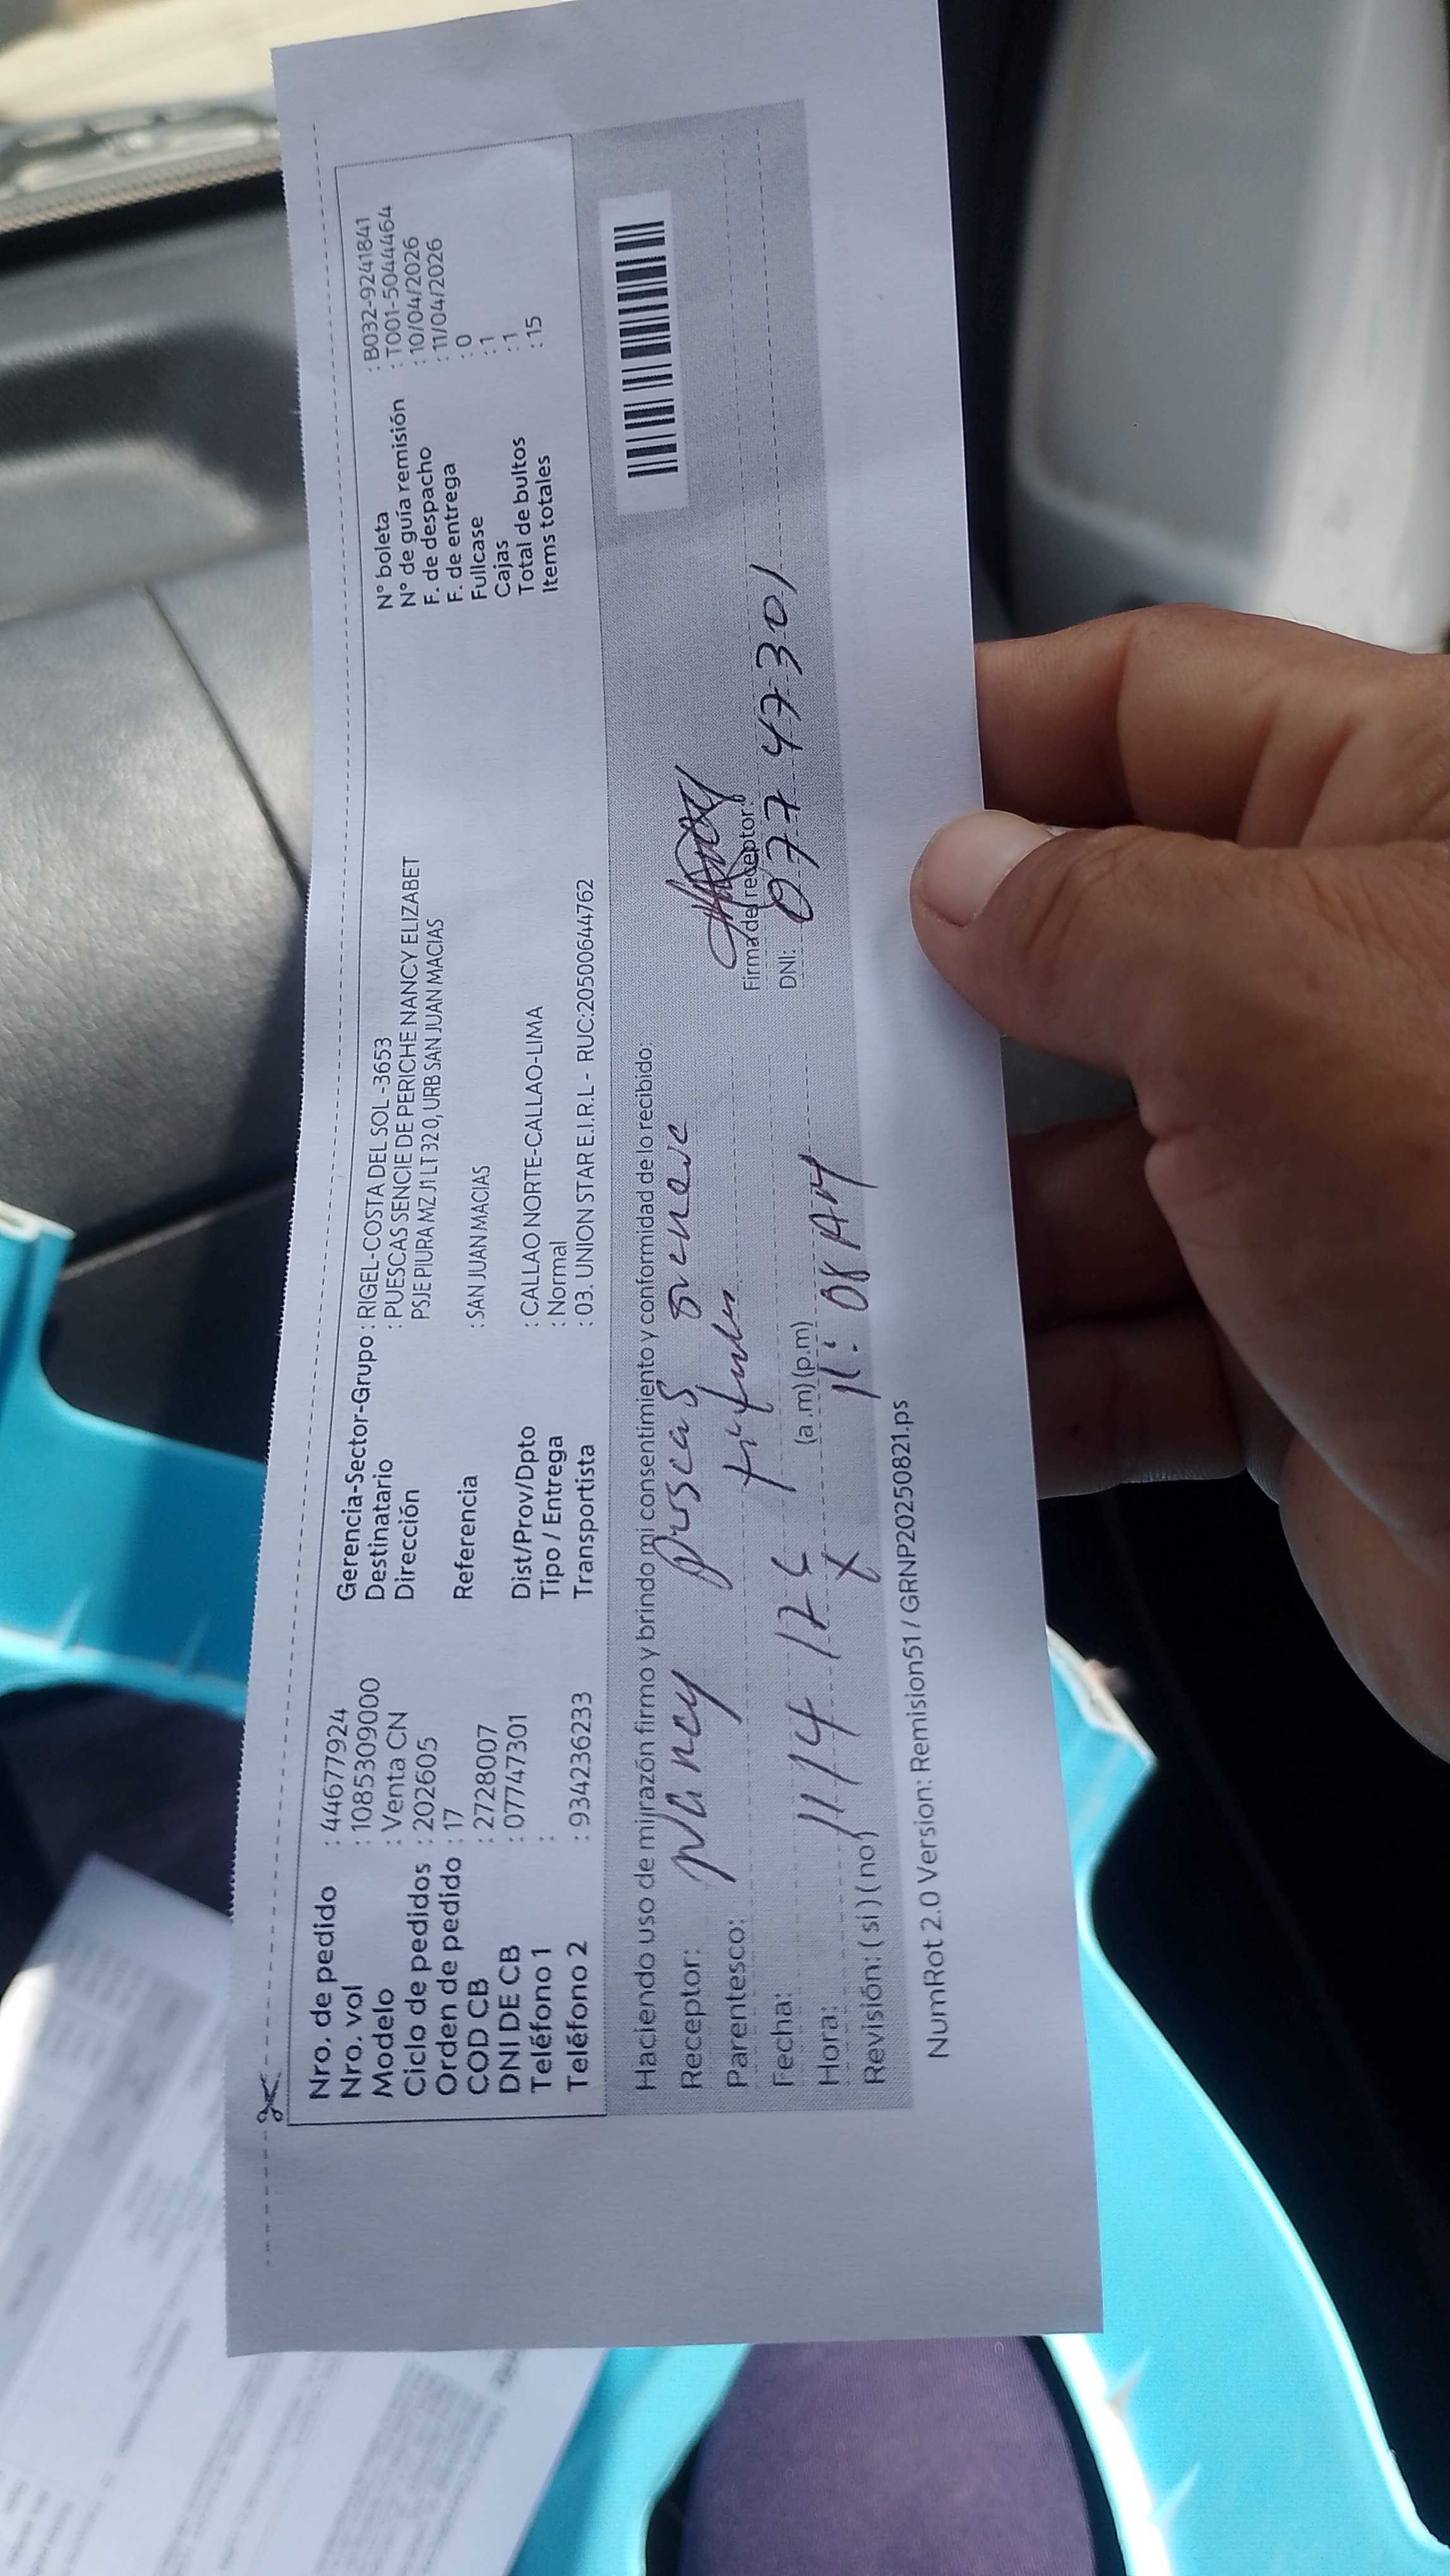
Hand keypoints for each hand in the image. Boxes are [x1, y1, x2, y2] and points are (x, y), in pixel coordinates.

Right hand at [911, 606, 1449, 1758]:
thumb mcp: (1275, 1005)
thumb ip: (1088, 914)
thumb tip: (963, 875)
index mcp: (1412, 819)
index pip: (1161, 706)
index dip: (985, 735)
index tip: (824, 790)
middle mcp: (1372, 993)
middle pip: (1099, 953)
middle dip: (947, 1017)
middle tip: (791, 1042)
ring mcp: (1340, 1187)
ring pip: (1091, 1175)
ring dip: (974, 1227)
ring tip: (853, 1247)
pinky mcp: (1310, 1360)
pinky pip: (1124, 1351)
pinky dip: (1034, 1378)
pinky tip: (950, 1392)